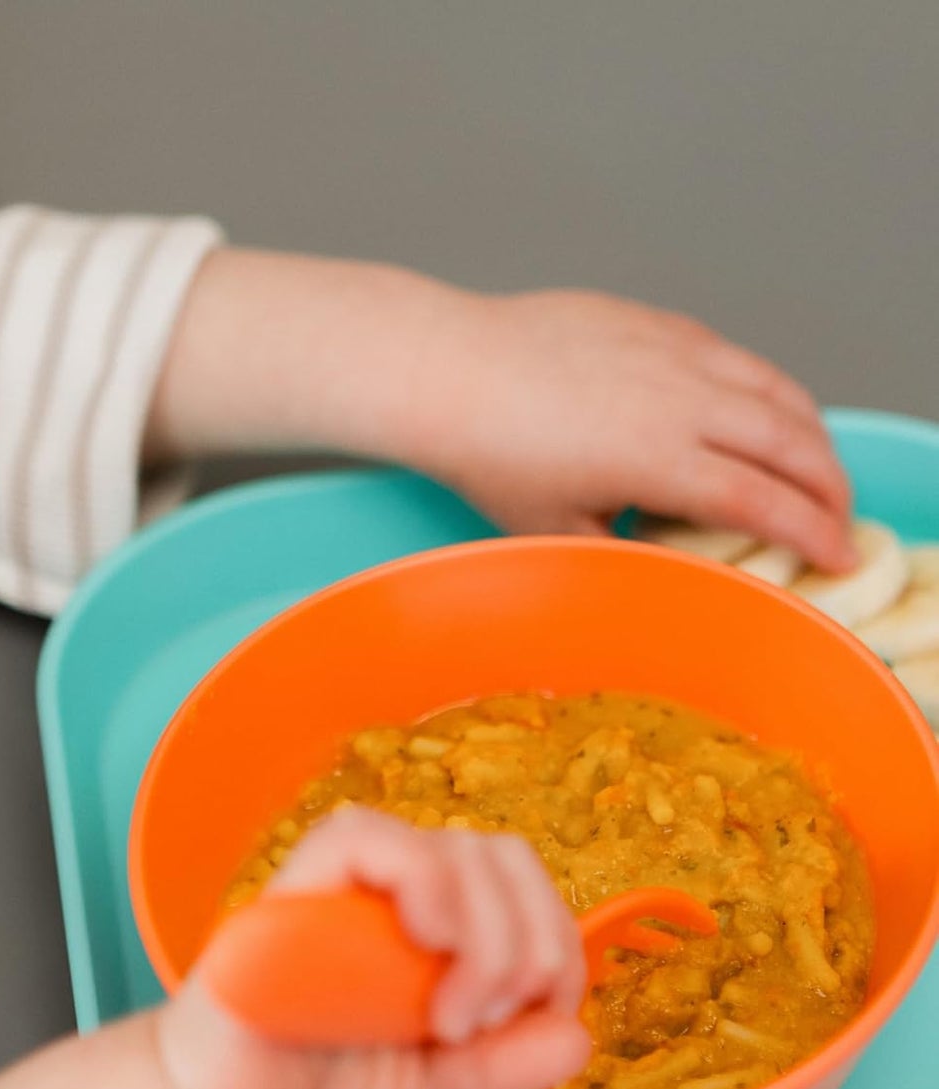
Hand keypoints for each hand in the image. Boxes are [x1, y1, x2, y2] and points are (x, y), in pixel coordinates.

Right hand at [153, 809, 590, 1088]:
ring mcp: (342, 886)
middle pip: (499, 854)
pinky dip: (420, 881)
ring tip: (450, 1016)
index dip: (556, 936)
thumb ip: (500, 1066)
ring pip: (450, 846)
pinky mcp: (292, 892)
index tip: (542, 1013)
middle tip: (492, 1018)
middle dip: (533, 939)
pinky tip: (428, 943)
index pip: (518, 882)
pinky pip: (363, 838)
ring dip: (485, 933)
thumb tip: (576, 1036)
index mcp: (428, 926)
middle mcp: (391, 893)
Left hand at [402, 289, 855, 570]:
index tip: (840, 557)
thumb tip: (663, 563)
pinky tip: (758, 411)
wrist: (450, 372)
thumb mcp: (556, 529)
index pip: (764, 502)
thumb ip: (621, 549)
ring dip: (809, 432)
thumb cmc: (491, 456)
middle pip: (791, 441)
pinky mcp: (657, 323)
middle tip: (840, 516)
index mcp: (660, 460)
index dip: (814, 534)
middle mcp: (682, 399)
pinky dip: (766, 389)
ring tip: (815, 465)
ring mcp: (674, 352)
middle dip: (830, 486)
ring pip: (774, 388)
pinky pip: (735, 357)